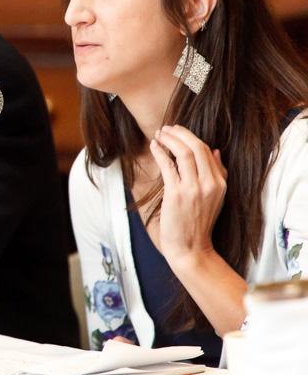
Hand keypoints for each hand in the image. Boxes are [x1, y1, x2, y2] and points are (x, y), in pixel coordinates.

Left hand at [149, 124, 227, 267]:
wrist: (190, 247)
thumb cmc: (198, 221)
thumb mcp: (215, 197)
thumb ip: (217, 174)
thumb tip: (214, 150)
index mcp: (220, 183)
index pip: (205, 150)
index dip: (190, 136)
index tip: (177, 130)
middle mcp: (209, 184)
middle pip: (195, 147)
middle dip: (179, 133)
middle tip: (166, 127)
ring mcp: (193, 189)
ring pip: (183, 153)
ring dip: (169, 139)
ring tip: (159, 134)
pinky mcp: (176, 194)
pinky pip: (167, 165)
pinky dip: (159, 152)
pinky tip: (154, 146)